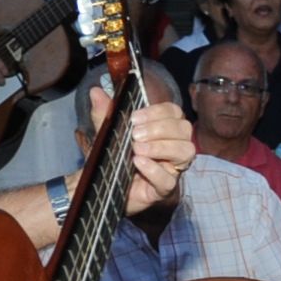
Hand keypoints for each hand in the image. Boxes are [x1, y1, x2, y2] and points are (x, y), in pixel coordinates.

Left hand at [110, 92, 195, 212]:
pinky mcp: (163, 189)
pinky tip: (138, 163)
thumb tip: (95, 91)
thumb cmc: (113, 157)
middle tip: (135, 135)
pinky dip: (154, 169)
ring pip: (186, 152)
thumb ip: (104, 113)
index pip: (174, 112)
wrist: (102, 186)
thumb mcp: (107, 132)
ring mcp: (172, 168)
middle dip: (160, 128)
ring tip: (137, 149)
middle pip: (184, 129)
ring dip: (162, 147)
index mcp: (164, 130)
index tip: (135, 118)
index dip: (158, 112)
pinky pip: (168, 180)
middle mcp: (173, 146)